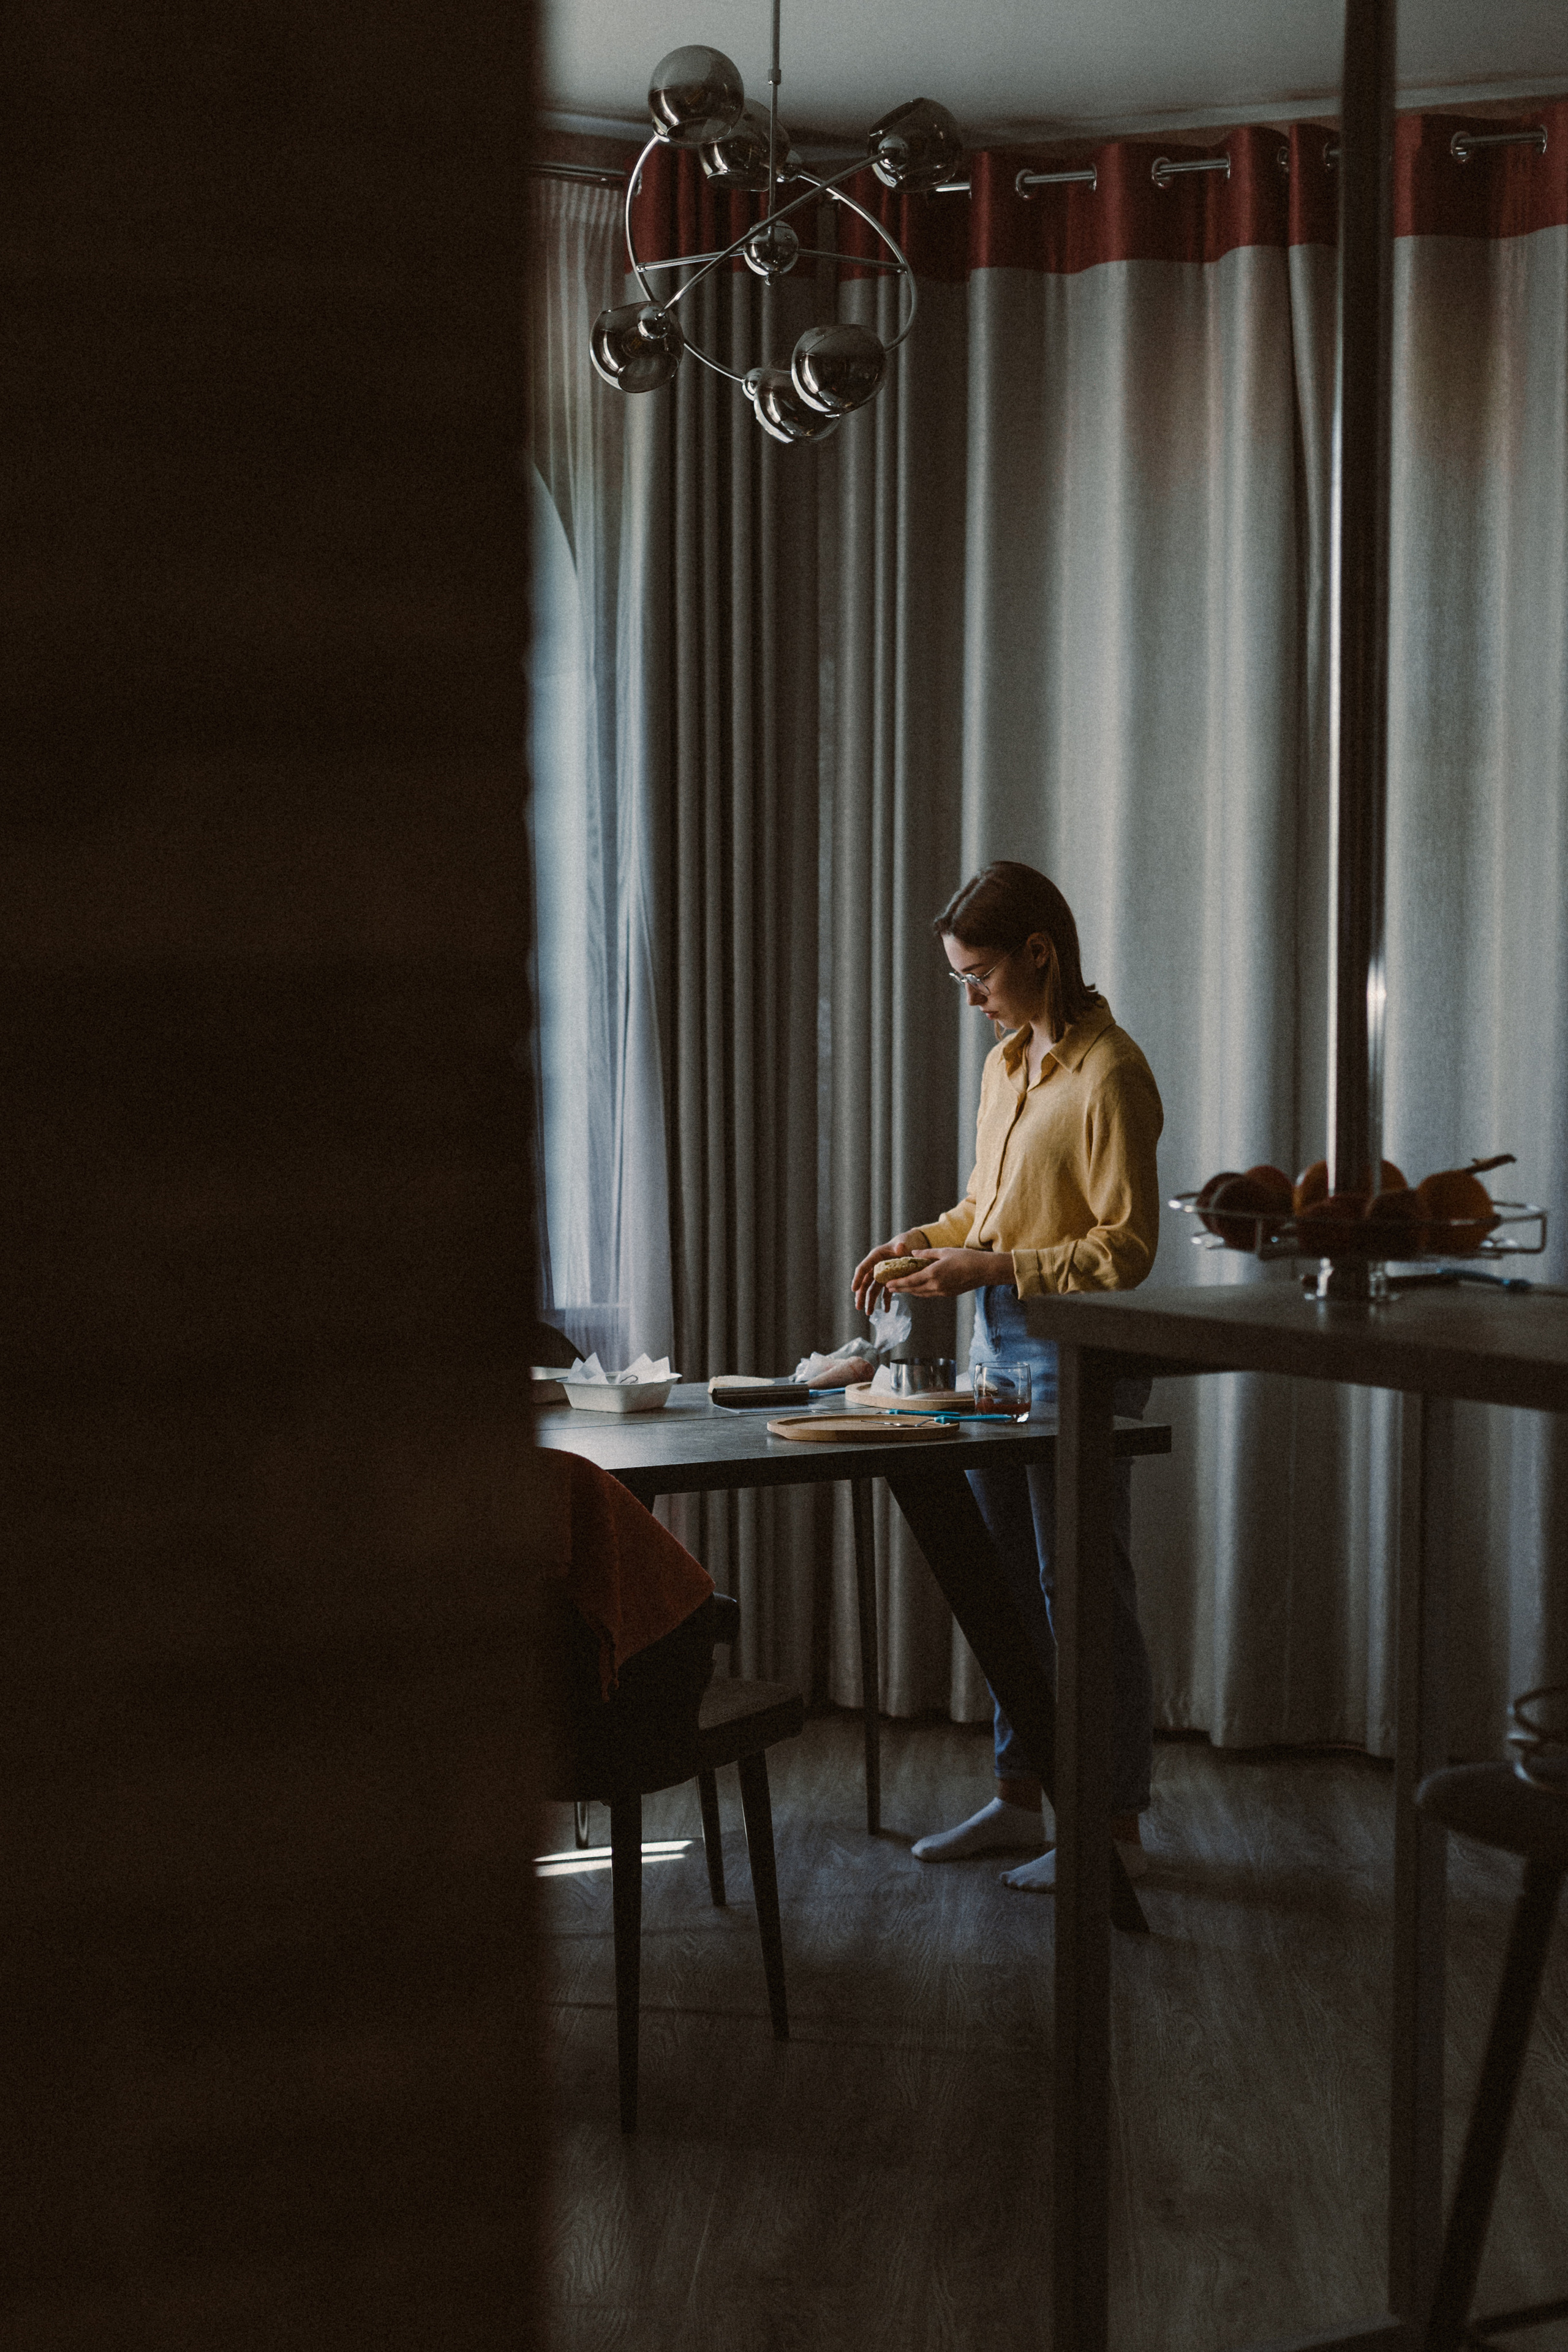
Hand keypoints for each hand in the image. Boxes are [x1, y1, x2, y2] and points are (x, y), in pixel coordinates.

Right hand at [851, 1231, 932, 1314]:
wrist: (913, 1244)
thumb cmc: (907, 1241)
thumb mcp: (904, 1242)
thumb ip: (902, 1245)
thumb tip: (900, 1247)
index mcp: (876, 1256)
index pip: (863, 1268)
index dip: (857, 1278)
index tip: (853, 1290)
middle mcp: (876, 1266)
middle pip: (865, 1282)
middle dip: (861, 1295)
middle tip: (858, 1307)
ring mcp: (882, 1274)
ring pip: (872, 1289)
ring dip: (870, 1301)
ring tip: (868, 1313)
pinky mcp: (889, 1280)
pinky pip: (885, 1292)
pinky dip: (885, 1301)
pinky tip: (886, 1310)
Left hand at [879, 1247, 1008, 1298]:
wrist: (985, 1270)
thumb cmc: (966, 1257)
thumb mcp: (945, 1251)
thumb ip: (927, 1253)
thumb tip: (913, 1253)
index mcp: (934, 1274)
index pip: (911, 1281)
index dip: (898, 1283)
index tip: (888, 1284)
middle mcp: (936, 1286)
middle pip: (914, 1289)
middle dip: (901, 1289)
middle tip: (890, 1288)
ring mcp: (943, 1292)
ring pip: (921, 1293)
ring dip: (910, 1291)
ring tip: (901, 1288)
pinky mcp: (948, 1294)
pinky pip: (930, 1294)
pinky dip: (921, 1291)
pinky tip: (918, 1288)